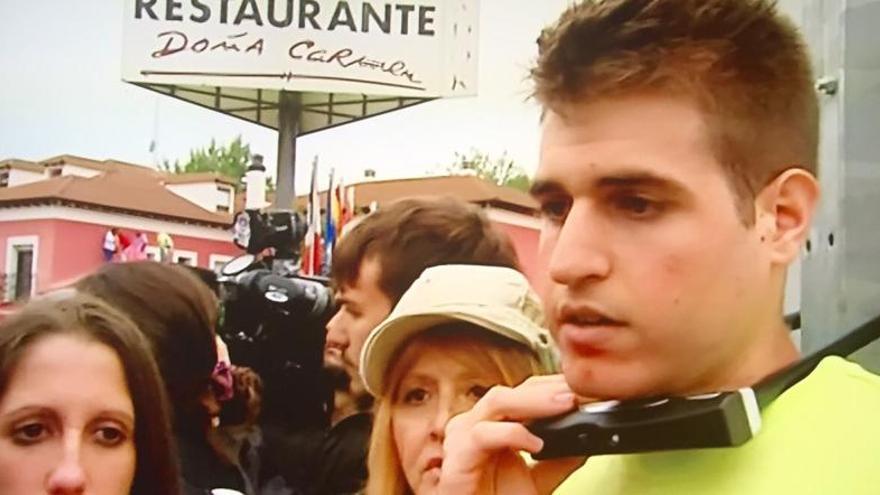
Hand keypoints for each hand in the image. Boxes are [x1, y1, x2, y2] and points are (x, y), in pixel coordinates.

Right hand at [438, 375, 581, 494]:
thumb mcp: (537, 481)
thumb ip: (558, 460)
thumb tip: (587, 439)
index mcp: (492, 423)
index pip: (522, 391)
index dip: (552, 386)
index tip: (582, 387)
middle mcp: (475, 424)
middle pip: (511, 391)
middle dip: (547, 389)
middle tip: (577, 393)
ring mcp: (462, 437)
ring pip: (497, 402)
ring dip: (533, 401)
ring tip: (564, 405)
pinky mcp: (456, 457)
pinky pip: (484, 435)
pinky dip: (512, 434)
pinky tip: (536, 443)